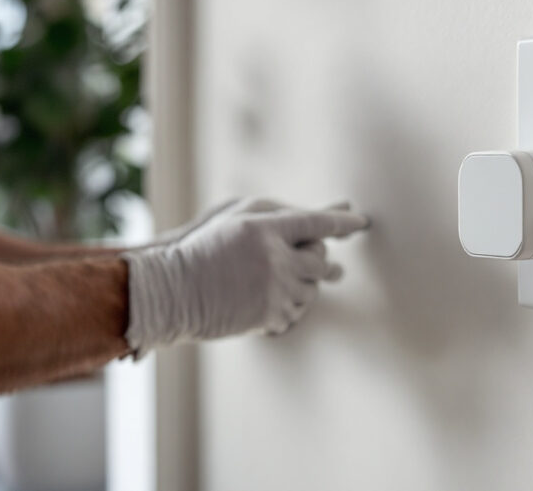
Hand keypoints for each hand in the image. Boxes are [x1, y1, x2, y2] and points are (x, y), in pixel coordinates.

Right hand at [122, 202, 368, 354]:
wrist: (172, 292)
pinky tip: (268, 299)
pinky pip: (297, 311)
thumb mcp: (234, 217)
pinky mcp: (271, 317)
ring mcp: (275, 291)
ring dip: (302, 283)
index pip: (316, 222)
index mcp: (264, 229)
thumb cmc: (201, 249)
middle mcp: (275, 259)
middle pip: (319, 259)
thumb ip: (276, 215)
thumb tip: (320, 224)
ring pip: (312, 288)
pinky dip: (289, 305)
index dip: (341, 221)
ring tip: (277, 279)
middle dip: (316, 258)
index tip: (360, 221)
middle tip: (310, 258)